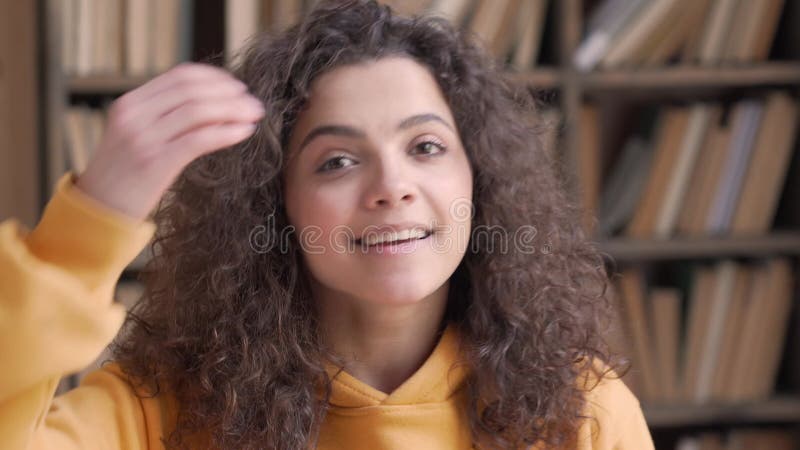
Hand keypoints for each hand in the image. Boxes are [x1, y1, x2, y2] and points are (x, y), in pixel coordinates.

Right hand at [74, 62, 265, 220]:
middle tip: (254, 103)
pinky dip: (227, 132)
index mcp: (130, 103)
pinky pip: (200, 139)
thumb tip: (214, 106)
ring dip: (234, 110)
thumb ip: (165, 117)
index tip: (237, 87)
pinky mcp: (156, 162)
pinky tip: (245, 132)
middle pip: (193, 90)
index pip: (180, 76)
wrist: (99, 210)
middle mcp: (134, 115)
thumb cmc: (126, 176)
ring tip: (254, 116)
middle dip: (230, 93)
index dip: (215, 78)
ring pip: (199, 110)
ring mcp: (143, 138)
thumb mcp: (137, 136)